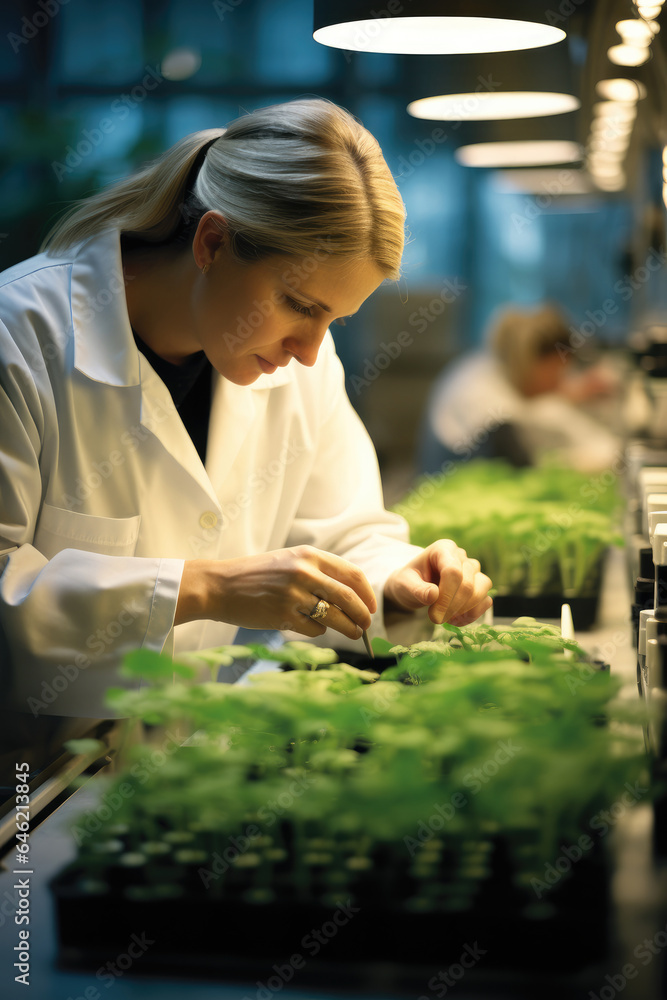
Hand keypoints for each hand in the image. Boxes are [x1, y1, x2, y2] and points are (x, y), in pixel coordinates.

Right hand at [175, 545, 376, 639]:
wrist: (219, 585)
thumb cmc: (256, 575)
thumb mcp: (289, 561)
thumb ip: (318, 572)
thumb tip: (351, 595)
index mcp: (308, 555)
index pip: (352, 574)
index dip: (367, 593)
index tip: (371, 606)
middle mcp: (304, 572)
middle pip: (349, 598)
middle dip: (363, 615)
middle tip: (367, 625)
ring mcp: (293, 595)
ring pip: (335, 617)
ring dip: (349, 629)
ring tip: (353, 633)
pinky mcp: (283, 616)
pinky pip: (314, 630)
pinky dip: (320, 633)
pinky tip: (314, 630)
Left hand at [383, 540, 491, 625]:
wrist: (413, 587)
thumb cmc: (408, 582)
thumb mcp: (404, 584)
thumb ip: (416, 589)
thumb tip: (434, 595)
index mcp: (443, 549)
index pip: (453, 572)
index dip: (446, 596)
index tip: (434, 616)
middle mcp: (461, 556)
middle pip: (468, 583)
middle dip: (453, 607)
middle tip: (436, 619)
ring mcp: (473, 570)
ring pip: (483, 588)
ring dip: (466, 609)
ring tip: (447, 619)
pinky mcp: (479, 585)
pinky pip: (486, 600)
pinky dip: (474, 614)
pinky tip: (456, 620)